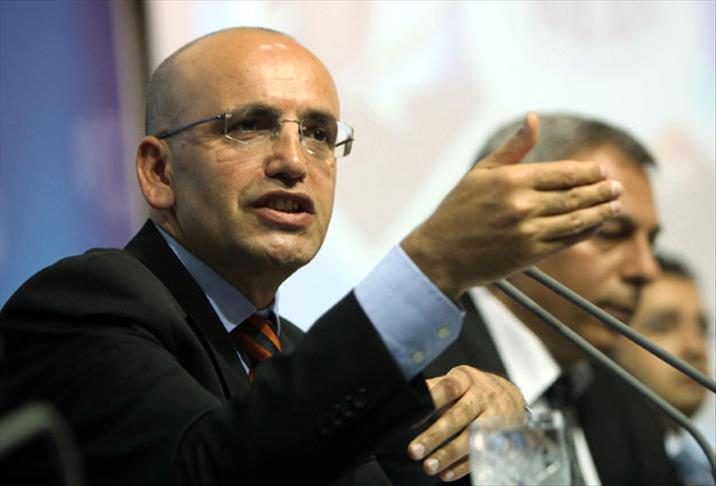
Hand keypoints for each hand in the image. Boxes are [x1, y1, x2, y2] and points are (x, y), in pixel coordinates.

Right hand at [401, 112, 621, 298]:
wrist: (440, 253)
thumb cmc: (459, 209)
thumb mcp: (481, 172)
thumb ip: (513, 147)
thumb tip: (534, 117)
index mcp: (511, 180)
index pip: (564, 172)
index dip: (589, 171)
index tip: (603, 170)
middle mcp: (522, 205)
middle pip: (575, 195)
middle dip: (602, 190)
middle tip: (618, 186)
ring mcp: (527, 232)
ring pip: (576, 219)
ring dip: (601, 211)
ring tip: (616, 205)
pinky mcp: (529, 255)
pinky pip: (566, 241)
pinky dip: (585, 232)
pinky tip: (595, 225)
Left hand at [408, 365, 526, 481]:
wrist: (512, 396)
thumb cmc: (472, 390)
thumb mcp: (456, 381)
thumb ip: (433, 391)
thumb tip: (406, 405)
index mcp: (466, 378)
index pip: (449, 387)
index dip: (431, 401)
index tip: (411, 418)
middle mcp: (483, 396)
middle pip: (459, 415)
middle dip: (435, 435)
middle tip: (414, 451)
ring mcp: (496, 417)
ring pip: (472, 437)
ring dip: (449, 454)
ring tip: (429, 466)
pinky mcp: (503, 437)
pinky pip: (483, 454)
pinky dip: (463, 466)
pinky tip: (446, 474)